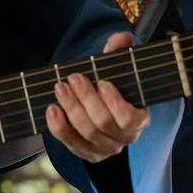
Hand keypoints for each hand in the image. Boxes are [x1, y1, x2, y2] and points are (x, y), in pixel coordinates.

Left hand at [46, 32, 150, 163]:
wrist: (102, 105)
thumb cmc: (113, 85)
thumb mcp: (118, 68)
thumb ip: (119, 52)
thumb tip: (122, 38)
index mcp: (139, 118)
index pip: (130, 118)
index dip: (115, 102)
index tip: (102, 82)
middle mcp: (125, 137)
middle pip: (103, 123)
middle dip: (86, 99)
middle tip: (73, 78)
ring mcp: (107, 148)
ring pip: (86, 133)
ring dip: (71, 108)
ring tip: (60, 88)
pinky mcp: (89, 154)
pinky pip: (72, 144)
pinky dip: (59, 128)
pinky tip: (52, 109)